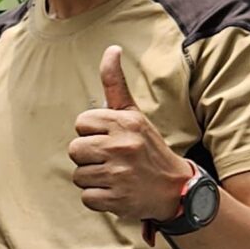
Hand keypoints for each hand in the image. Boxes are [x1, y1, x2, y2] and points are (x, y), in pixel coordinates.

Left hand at [68, 45, 190, 223]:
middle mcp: (122, 146)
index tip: (109, 139)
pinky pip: (86, 197)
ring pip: (78, 175)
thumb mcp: (134, 114)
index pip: (81, 123)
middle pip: (75, 150)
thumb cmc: (147, 147)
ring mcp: (120, 174)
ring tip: (115, 176)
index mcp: (125, 123)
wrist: (175, 188)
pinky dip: (98, 198)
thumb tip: (111, 49)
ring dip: (93, 178)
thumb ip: (116, 84)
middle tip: (111, 160)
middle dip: (88, 157)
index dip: (91, 133)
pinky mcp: (117, 200)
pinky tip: (116, 192)